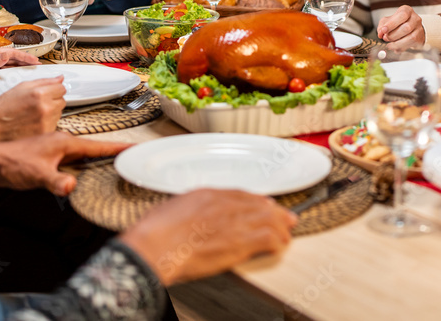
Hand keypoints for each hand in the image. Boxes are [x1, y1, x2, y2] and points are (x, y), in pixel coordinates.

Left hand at [0, 48, 39, 86]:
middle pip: (13, 57)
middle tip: (38, 66)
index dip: (25, 57)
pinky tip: (16, 76)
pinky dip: (12, 72)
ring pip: (9, 64)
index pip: (12, 53)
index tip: (36, 62)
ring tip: (31, 70)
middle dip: (26, 60)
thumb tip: (8, 54)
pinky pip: (3, 70)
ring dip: (20, 66)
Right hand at [0, 75, 66, 140]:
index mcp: (40, 94)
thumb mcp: (21, 88)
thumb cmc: (3, 108)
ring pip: (58, 113)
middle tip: (37, 105)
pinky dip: (47, 123)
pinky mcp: (45, 133)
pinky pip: (54, 125)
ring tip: (33, 114)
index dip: (54, 90)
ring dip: (50, 113)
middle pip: (62, 101)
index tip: (47, 93)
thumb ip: (44, 81)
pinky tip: (33, 123)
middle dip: (53, 101)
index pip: (62, 88)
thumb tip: (60, 78)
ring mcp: (46, 122)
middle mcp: (45, 108)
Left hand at [0, 132, 130, 195]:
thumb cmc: (12, 165)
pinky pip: (72, 157)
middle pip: (93, 147)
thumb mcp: (37, 175)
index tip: (133, 147)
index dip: (117, 148)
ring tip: (114, 160)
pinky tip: (83, 168)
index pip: (97, 146)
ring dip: (98, 156)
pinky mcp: (48, 155)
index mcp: (64, 143)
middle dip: (112, 151)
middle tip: (130, 155)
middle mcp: (62, 142)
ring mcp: (55, 148)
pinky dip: (83, 161)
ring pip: (83, 152)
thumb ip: (56, 182)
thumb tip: (71, 186)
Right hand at [121, 189, 296, 285]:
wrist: (153, 247)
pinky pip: (267, 238)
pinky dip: (276, 241)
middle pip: (259, 205)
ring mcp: (234, 222)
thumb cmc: (155, 232)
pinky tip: (279, 245)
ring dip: (281, 227)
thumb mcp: (173, 207)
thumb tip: (194, 215)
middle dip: (277, 212)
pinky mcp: (239, 242)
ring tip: (287, 233)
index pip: (242, 195)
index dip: (257, 201)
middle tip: (287, 217)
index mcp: (208, 194)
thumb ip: (192, 208)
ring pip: (269, 220)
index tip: (265, 204)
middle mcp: (225, 205)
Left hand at [376, 5, 424, 50]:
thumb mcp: (389, 21)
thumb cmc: (399, 23)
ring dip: (397, 43)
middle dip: (393, 35)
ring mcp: (419, 29)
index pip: (402, 15)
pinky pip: (410, 45)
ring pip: (410, 38)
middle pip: (406, 28)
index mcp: (407, 10)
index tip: (383, 30)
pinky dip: (401, 48)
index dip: (392, 24)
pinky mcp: (420, 38)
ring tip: (389, 45)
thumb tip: (380, 33)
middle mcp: (415, 18)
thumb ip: (382, 25)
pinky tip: (395, 48)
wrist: (411, 29)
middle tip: (385, 38)